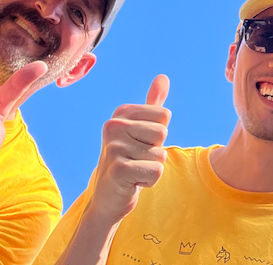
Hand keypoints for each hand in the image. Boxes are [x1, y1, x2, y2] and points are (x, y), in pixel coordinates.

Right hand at [89, 75, 170, 222]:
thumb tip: (163, 77)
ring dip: (151, 168)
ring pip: (160, 155)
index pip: (164, 117)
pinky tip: (132, 183)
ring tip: (133, 171)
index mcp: (121, 112)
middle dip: (155, 151)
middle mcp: (114, 126)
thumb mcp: (140, 129)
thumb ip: (152, 103)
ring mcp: (114, 147)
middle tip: (136, 160)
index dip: (157, 135)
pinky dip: (149, 181)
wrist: (108, 196)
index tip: (139, 144)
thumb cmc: (129, 159)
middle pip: (163, 134)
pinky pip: (155, 171)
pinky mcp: (118, 170)